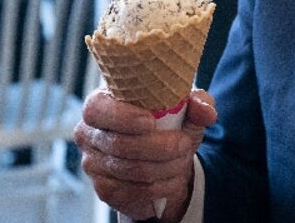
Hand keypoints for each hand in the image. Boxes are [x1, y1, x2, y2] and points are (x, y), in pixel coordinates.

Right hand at [76, 88, 217, 222]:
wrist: (163, 160)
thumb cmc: (168, 125)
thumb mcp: (184, 109)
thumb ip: (196, 103)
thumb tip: (205, 111)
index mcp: (101, 104)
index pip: (98, 109)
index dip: (122, 117)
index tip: (150, 122)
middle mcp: (89, 133)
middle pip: (119, 144)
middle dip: (159, 147)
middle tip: (184, 144)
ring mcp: (93, 163)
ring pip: (131, 169)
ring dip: (165, 166)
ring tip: (183, 160)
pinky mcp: (104, 189)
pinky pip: (134, 191)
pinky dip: (161, 186)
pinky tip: (174, 179)